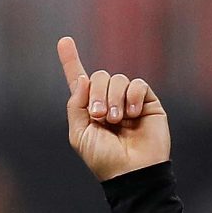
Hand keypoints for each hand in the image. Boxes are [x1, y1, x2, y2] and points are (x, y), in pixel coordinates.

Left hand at [56, 37, 169, 180]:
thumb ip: (76, 105)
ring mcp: (128, 100)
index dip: (71, 60)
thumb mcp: (79, 134)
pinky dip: (133, 97)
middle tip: (100, 116)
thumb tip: (84, 79)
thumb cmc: (103, 158)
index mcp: (88, 108)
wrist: (131, 171)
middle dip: (97, 94)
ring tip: (117, 120)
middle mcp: (108, 101)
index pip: (79, 80)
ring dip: (114, 99)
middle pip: (99, 76)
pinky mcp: (148, 102)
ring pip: (118, 79)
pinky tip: (133, 114)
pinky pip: (138, 85)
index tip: (63, 40)